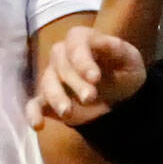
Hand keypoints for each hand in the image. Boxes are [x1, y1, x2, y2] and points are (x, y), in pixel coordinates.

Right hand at [26, 26, 145, 128]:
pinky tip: (38, 125)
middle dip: (75, 83)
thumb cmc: (124, 69)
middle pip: (61, 67)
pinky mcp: (47, 99)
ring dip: (56, 98)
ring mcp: (52, 76)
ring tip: (67, 112)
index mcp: (80, 39)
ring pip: (47, 84)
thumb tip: (101, 40)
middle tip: (90, 98)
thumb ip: (116, 48)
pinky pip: (34, 104)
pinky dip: (32, 113)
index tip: (95, 78)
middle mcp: (61, 54)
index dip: (83, 61)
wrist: (122, 93)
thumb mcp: (129, 57)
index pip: (76, 46)